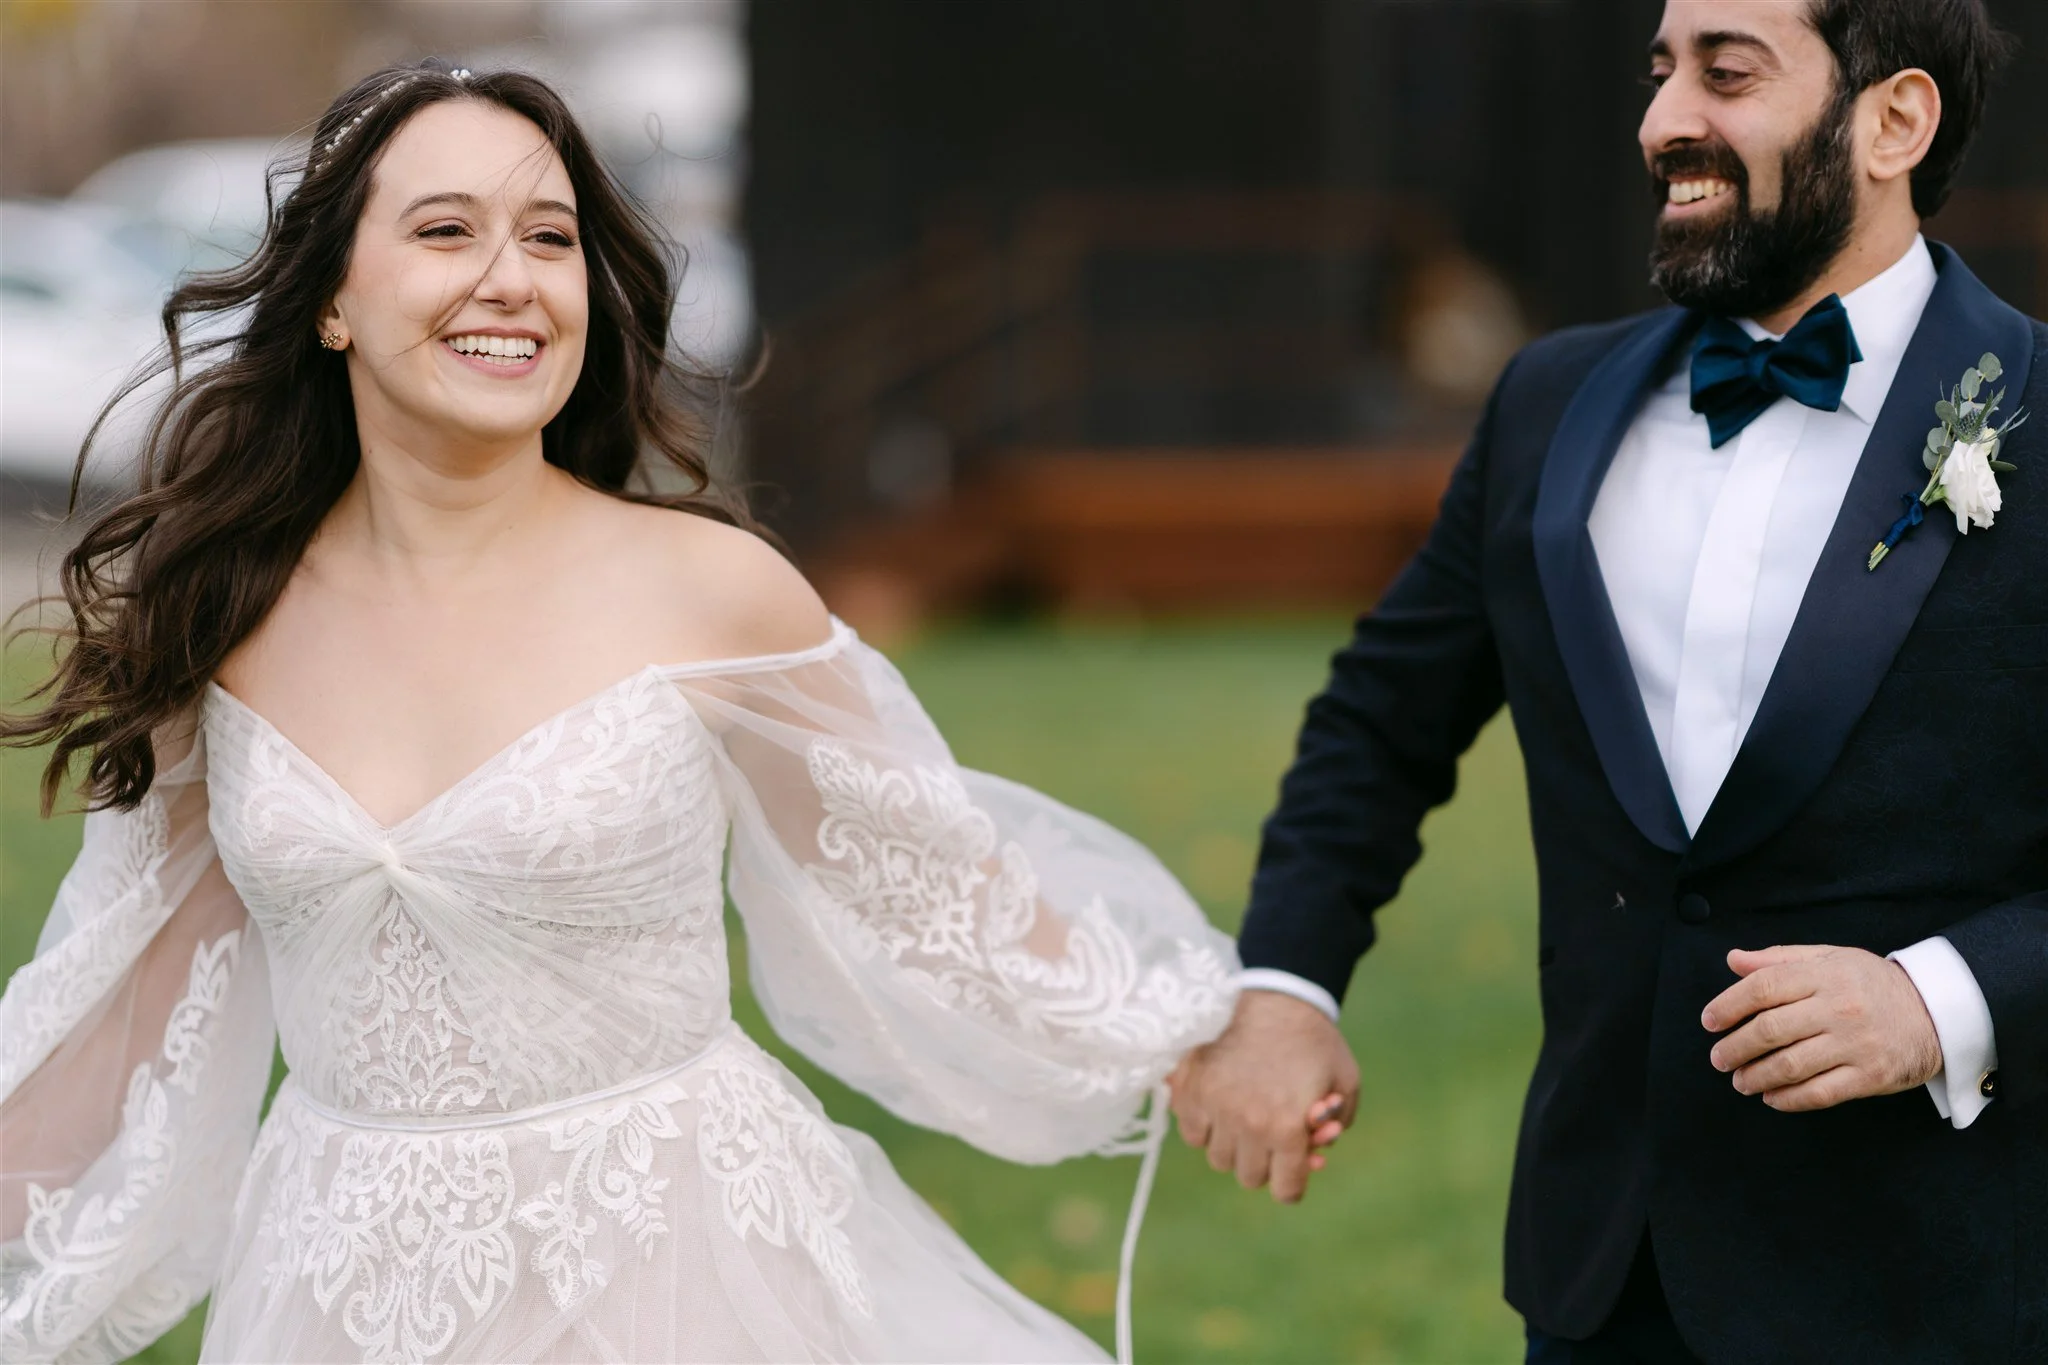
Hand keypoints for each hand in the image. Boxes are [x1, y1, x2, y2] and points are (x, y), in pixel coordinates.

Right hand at [1167, 989, 1357, 1203]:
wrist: (1275, 991)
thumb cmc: (1314, 1039)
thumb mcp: (1345, 1082)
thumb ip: (1337, 1124)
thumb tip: (1316, 1153)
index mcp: (1286, 1128)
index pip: (1285, 1190)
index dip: (1294, 1184)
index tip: (1292, 1172)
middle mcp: (1246, 1124)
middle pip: (1249, 1177)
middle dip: (1265, 1162)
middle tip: (1271, 1138)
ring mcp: (1213, 1105)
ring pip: (1218, 1158)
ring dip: (1233, 1146)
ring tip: (1245, 1118)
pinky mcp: (1188, 1087)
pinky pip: (1191, 1132)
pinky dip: (1204, 1126)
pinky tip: (1220, 1105)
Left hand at [1701, 944, 1942, 1111]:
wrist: (1938, 1012)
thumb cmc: (1873, 984)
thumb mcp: (1831, 958)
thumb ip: (1780, 959)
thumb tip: (1733, 960)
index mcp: (1825, 975)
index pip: (1763, 988)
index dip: (1728, 1005)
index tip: (1709, 1022)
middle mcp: (1839, 1008)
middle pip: (1770, 1030)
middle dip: (1735, 1047)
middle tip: (1719, 1059)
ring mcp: (1856, 1044)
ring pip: (1790, 1065)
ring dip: (1756, 1076)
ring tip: (1740, 1081)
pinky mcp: (1871, 1076)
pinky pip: (1820, 1093)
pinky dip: (1788, 1100)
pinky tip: (1771, 1098)